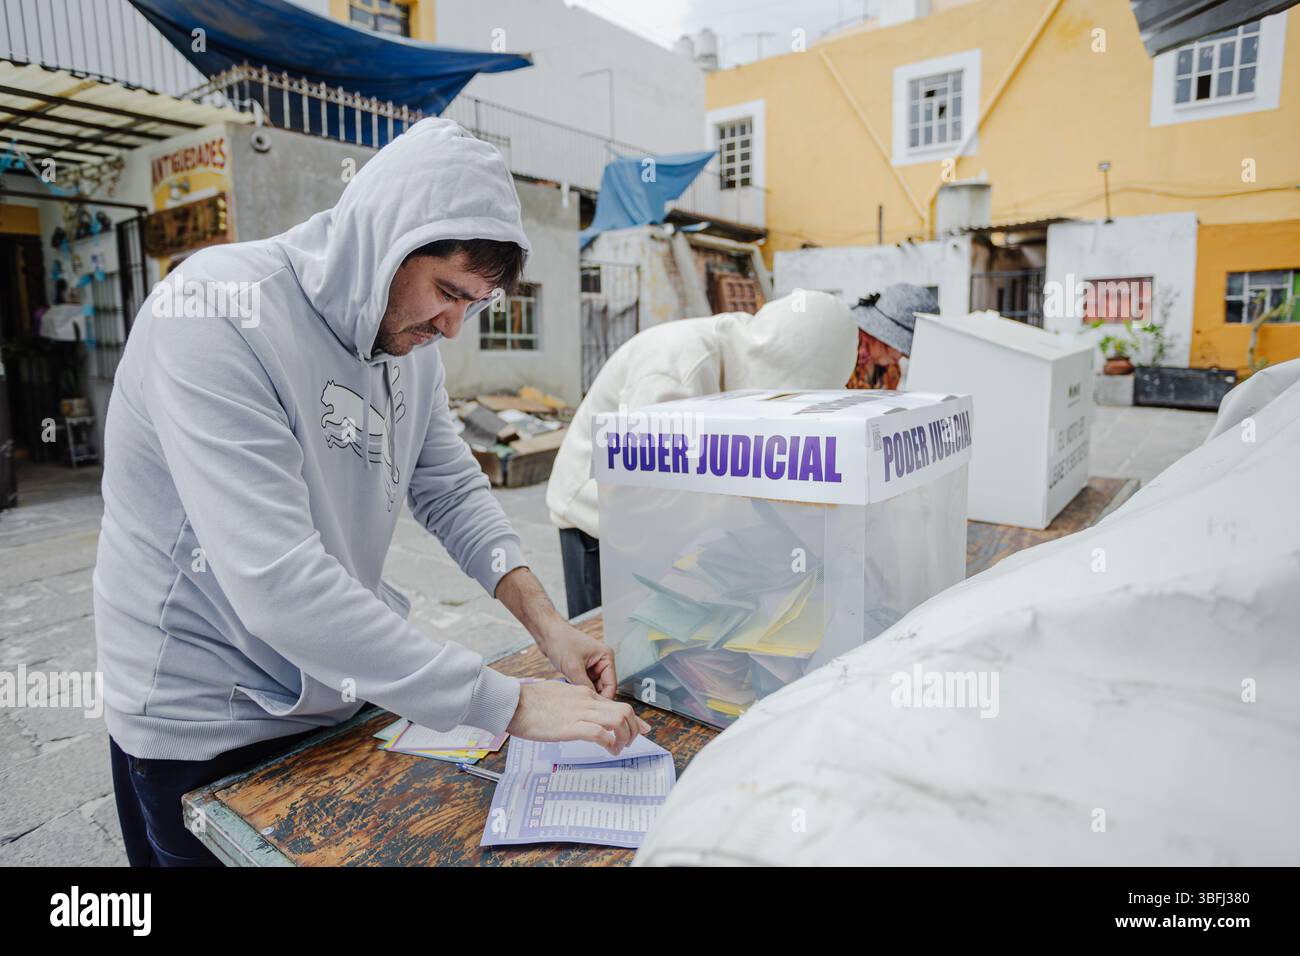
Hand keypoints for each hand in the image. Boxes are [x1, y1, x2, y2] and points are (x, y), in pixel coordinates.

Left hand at [494, 568, 618, 697]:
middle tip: (584, 707)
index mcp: (606, 657)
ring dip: (585, 692)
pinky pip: (584, 683)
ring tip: (575, 699)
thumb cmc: (561, 641)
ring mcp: (592, 665)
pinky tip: (571, 691)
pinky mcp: (582, 668)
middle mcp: (602, 661)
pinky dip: (578, 688)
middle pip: (603, 687)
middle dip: (594, 696)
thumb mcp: (573, 667)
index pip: (612, 684)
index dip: (605, 699)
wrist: (546, 632)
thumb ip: (585, 686)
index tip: (596, 711)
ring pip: (593, 687)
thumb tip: (591, 703)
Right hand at [506, 681, 650, 755]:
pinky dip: (610, 743)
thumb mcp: (558, 696)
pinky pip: (600, 733)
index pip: (616, 704)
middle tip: (629, 743)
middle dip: (634, 729)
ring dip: (625, 737)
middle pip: (624, 711)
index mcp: (584, 694)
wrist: (513, 703)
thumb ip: (573, 703)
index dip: (633, 718)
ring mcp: (580, 713)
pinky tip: (608, 750)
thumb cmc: (530, 702)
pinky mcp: (571, 726)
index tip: (641, 729)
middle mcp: (587, 700)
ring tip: (619, 749)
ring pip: (618, 719)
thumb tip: (580, 714)